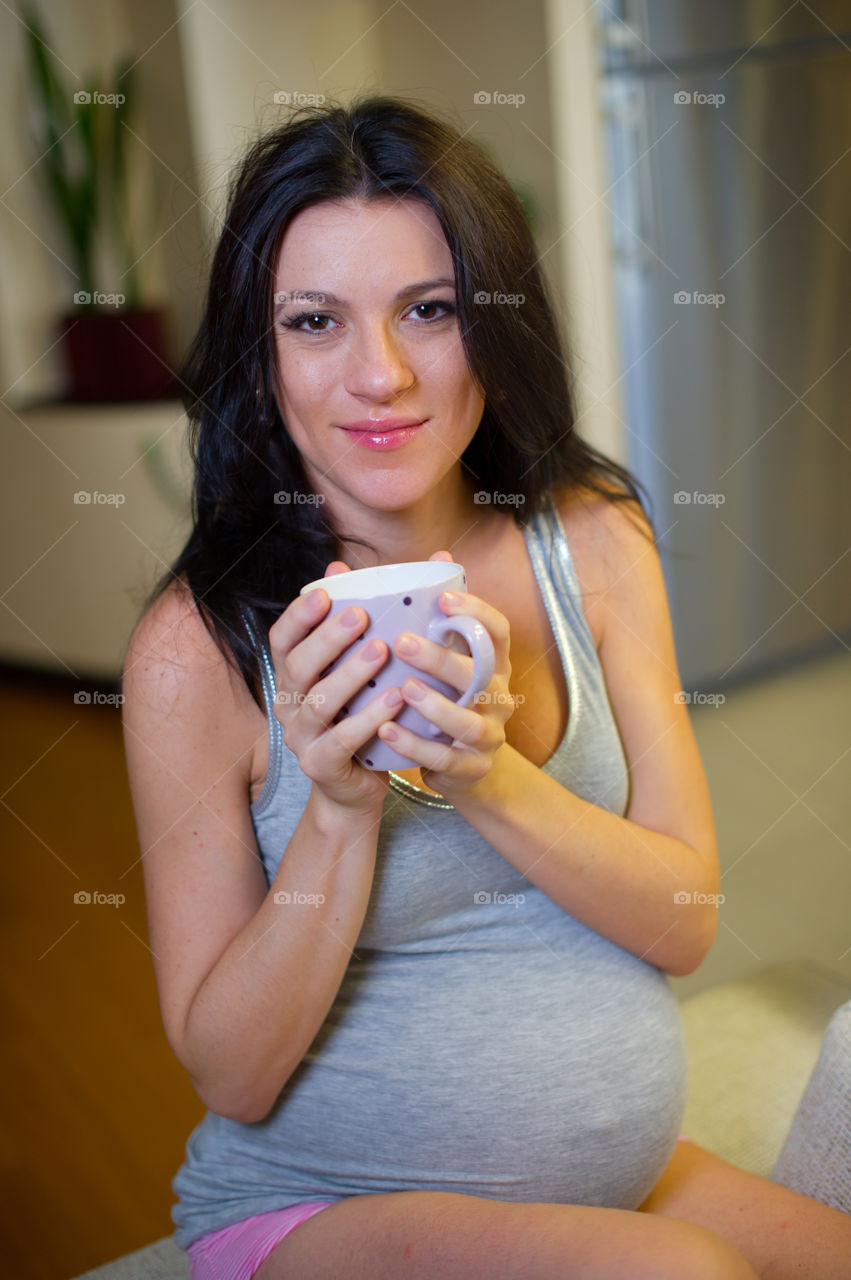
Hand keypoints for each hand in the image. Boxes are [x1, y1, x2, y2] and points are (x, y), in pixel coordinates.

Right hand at [268, 565, 400, 813]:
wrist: (355, 788)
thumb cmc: (358, 718)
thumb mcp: (353, 671)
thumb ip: (348, 623)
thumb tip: (341, 561)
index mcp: (292, 677)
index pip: (281, 639)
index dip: (298, 615)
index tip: (324, 591)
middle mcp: (287, 705)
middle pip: (296, 666)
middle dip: (327, 638)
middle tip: (361, 615)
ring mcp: (300, 738)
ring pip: (317, 702)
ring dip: (349, 674)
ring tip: (382, 651)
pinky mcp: (320, 766)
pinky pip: (341, 740)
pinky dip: (367, 718)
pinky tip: (394, 698)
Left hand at [375, 581, 513, 799]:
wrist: (462, 767)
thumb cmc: (446, 697)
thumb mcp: (447, 658)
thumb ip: (437, 614)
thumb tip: (436, 554)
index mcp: (494, 664)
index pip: (498, 631)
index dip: (476, 612)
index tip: (444, 597)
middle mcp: (498, 696)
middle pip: (481, 674)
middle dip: (442, 657)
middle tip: (401, 641)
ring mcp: (489, 734)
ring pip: (468, 721)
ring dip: (435, 705)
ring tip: (402, 689)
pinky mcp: (471, 767)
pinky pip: (445, 758)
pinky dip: (415, 746)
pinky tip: (386, 730)